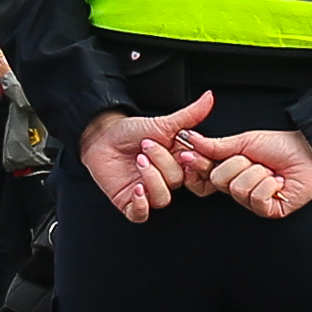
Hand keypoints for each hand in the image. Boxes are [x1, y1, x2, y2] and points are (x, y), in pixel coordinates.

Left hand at [77, 94, 212, 221]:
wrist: (102, 137)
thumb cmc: (132, 132)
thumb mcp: (163, 123)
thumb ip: (190, 114)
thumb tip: (209, 97)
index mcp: (180, 163)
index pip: (198, 172)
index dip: (194, 165)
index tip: (185, 152)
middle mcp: (167, 179)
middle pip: (178, 181)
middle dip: (163, 162)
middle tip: (147, 146)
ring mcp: (150, 192)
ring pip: (163, 198)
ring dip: (152, 179)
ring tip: (139, 160)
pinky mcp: (131, 202)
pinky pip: (141, 214)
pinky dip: (141, 204)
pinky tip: (137, 188)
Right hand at [176, 125, 311, 217]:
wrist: (309, 152)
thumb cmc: (281, 146)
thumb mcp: (244, 141)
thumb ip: (216, 146)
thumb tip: (192, 140)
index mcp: (231, 172)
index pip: (203, 176)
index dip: (198, 166)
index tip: (190, 156)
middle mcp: (239, 188)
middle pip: (218, 180)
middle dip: (238, 163)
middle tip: (255, 160)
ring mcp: (253, 202)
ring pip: (238, 188)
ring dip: (257, 173)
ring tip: (270, 171)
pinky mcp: (268, 211)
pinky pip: (256, 198)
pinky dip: (269, 184)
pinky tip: (278, 182)